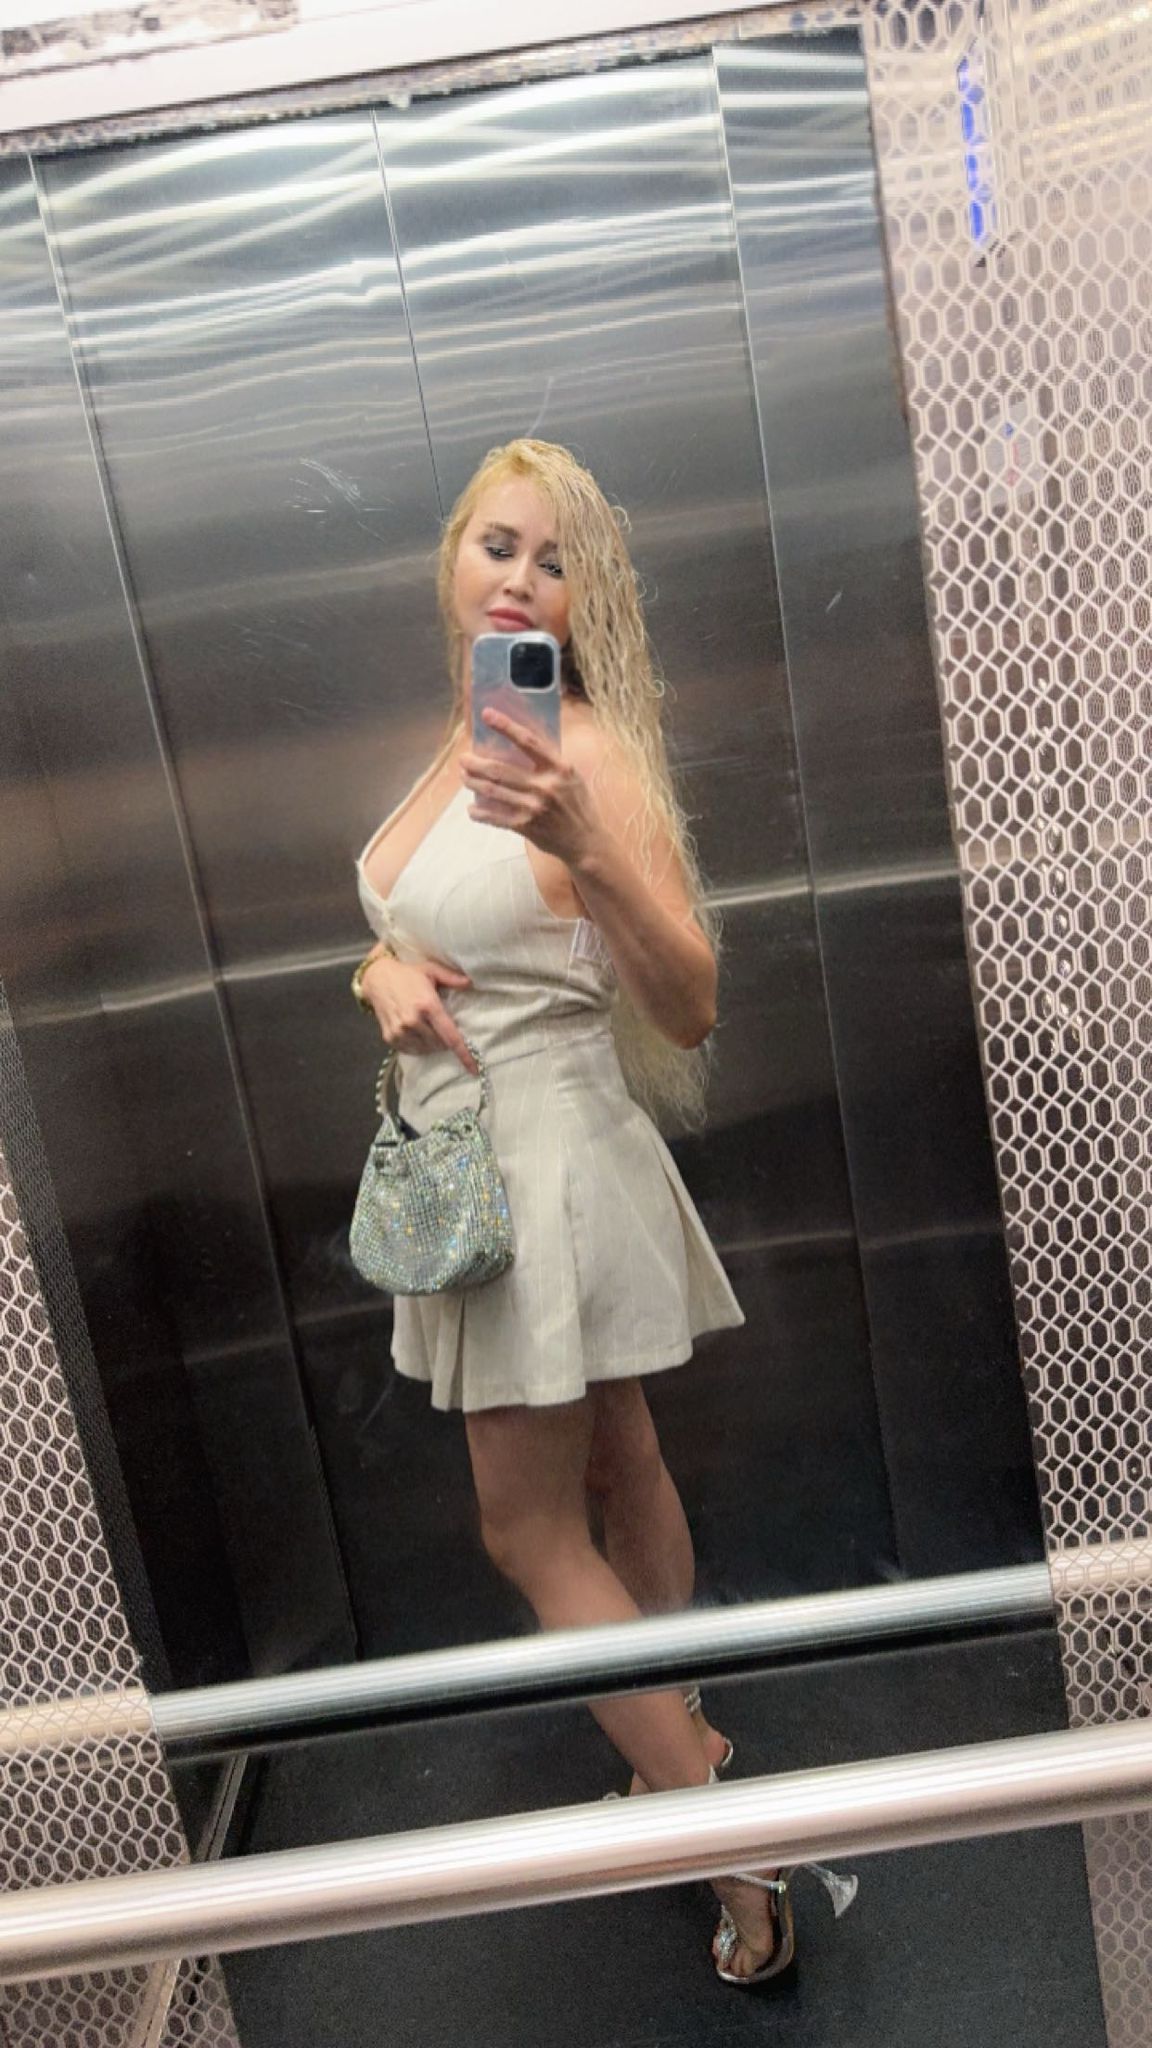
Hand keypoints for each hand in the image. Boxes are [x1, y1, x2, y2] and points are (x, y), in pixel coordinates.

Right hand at [359, 953, 477, 1074]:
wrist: (377, 978)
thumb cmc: (408, 973)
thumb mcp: (431, 970)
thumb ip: (452, 978)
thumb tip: (471, 983)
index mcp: (428, 1006)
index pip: (450, 1037)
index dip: (464, 1054)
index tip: (474, 1069)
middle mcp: (413, 1021)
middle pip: (439, 1045)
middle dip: (446, 1041)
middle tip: (443, 1028)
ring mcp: (399, 1031)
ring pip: (425, 1049)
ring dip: (432, 1044)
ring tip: (429, 1029)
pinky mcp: (390, 1037)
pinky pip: (411, 1050)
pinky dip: (418, 1046)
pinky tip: (417, 1033)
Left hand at [461, 708, 599, 866]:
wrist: (585, 841)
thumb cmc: (578, 805)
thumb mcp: (571, 777)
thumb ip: (550, 763)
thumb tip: (519, 744)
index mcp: (559, 769)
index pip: (528, 741)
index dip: (506, 726)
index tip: (487, 715)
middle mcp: (546, 786)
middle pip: (500, 769)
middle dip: (475, 763)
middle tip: (463, 758)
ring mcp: (534, 807)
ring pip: (493, 791)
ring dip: (472, 782)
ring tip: (464, 777)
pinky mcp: (526, 826)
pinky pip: (495, 818)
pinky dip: (479, 813)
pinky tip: (472, 808)